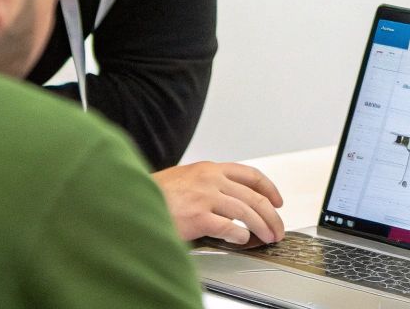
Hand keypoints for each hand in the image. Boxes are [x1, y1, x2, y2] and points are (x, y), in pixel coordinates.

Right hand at [153, 160, 285, 243]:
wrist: (133, 199)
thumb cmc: (157, 193)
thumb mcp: (186, 178)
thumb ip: (209, 184)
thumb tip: (233, 200)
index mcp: (210, 169)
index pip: (250, 175)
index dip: (269, 189)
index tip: (277, 201)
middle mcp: (211, 179)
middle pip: (254, 196)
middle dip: (271, 215)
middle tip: (277, 228)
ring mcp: (205, 197)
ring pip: (246, 212)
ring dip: (262, 227)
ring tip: (266, 238)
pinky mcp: (198, 216)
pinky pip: (229, 227)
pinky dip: (240, 235)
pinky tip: (242, 240)